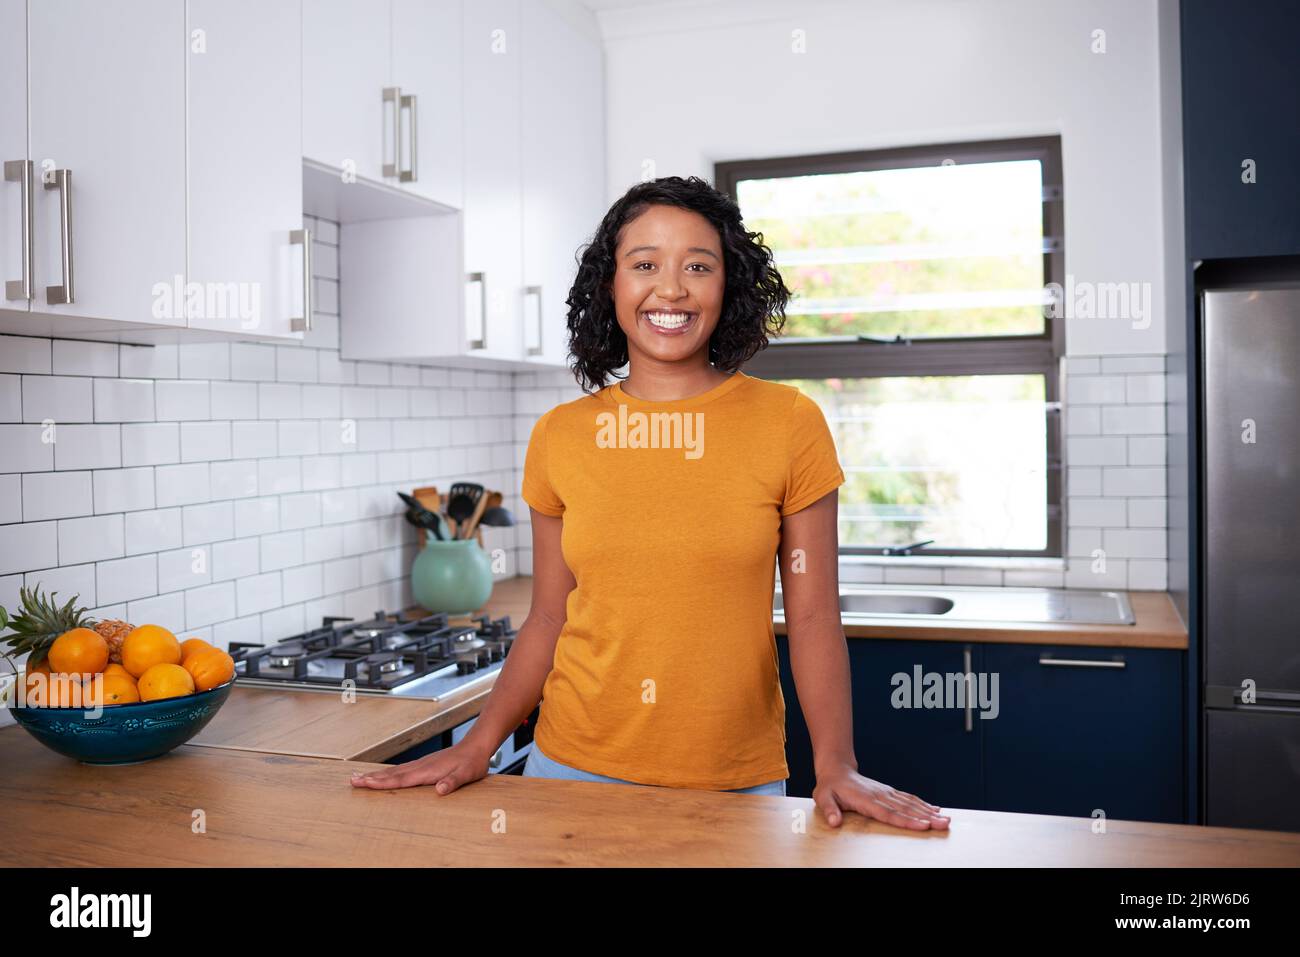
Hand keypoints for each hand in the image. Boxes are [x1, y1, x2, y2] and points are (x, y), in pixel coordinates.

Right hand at [349, 741, 490, 793]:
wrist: (477, 745)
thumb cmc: (472, 762)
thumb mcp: (466, 774)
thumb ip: (452, 782)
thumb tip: (440, 790)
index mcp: (427, 771)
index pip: (400, 779)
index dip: (381, 783)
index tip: (364, 783)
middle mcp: (421, 766)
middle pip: (391, 774)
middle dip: (371, 778)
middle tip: (352, 781)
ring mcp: (422, 764)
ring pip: (395, 771)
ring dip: (377, 775)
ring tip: (360, 777)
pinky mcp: (425, 764)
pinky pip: (402, 770)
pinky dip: (389, 773)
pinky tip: (385, 776)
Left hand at [814, 763, 950, 829]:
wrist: (836, 769)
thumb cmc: (829, 786)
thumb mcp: (823, 797)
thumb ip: (829, 809)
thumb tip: (834, 822)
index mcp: (866, 799)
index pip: (889, 813)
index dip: (907, 820)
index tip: (923, 825)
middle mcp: (880, 795)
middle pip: (906, 809)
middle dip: (927, 817)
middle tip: (944, 824)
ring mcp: (886, 793)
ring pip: (910, 803)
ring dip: (929, 811)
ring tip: (946, 819)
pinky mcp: (889, 792)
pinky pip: (908, 798)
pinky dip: (923, 804)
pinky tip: (935, 809)